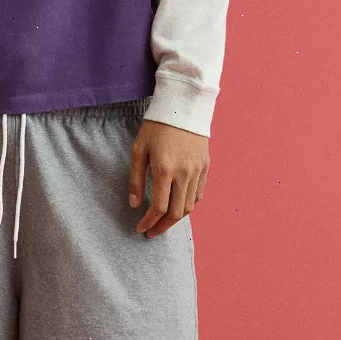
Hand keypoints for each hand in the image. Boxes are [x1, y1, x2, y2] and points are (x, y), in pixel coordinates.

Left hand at [128, 119, 208, 236]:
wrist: (183, 107)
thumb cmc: (156, 127)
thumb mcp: (138, 150)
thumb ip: (136, 179)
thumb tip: (135, 205)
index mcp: (165, 169)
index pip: (158, 208)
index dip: (148, 222)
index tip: (140, 228)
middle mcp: (184, 173)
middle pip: (176, 213)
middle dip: (162, 227)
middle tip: (151, 232)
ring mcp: (198, 171)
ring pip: (189, 206)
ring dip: (176, 219)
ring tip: (163, 222)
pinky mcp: (206, 167)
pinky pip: (199, 194)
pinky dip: (188, 205)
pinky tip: (177, 206)